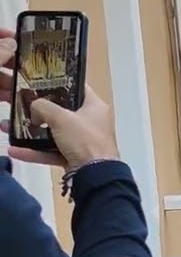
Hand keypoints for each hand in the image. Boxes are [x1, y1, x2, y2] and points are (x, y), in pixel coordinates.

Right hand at [0, 31, 118, 169]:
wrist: (95, 175)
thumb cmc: (83, 139)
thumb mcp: (61, 117)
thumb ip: (43, 106)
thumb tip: (34, 109)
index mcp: (94, 106)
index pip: (76, 87)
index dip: (58, 82)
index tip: (38, 80)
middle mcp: (89, 121)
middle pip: (60, 111)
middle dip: (36, 109)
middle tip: (17, 104)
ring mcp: (81, 140)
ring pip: (51, 133)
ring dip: (30, 131)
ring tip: (7, 126)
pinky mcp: (73, 157)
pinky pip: (50, 151)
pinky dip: (33, 151)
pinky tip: (14, 150)